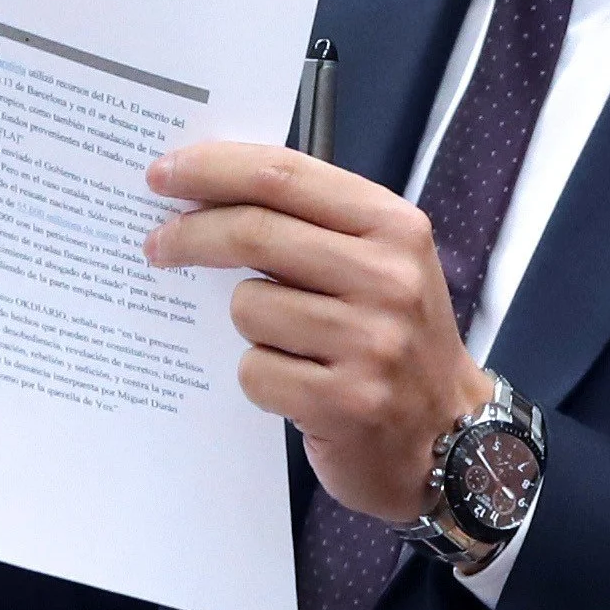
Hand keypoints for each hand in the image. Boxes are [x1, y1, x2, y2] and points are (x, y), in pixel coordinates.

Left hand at [144, 143, 493, 521]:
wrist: (451, 440)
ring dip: (248, 325)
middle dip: (190, 234)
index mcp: (393, 226)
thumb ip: (313, 223)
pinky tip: (297, 386)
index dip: (213, 169)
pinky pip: (255, 371)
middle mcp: (387, 278)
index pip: (284, 175)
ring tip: (288, 344)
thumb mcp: (381, 262)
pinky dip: (262, 377)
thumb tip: (207, 194)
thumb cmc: (399, 338)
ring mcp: (369, 343)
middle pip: (255, 231)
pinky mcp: (344, 403)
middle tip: (157, 244)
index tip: (163, 173)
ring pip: (248, 307)